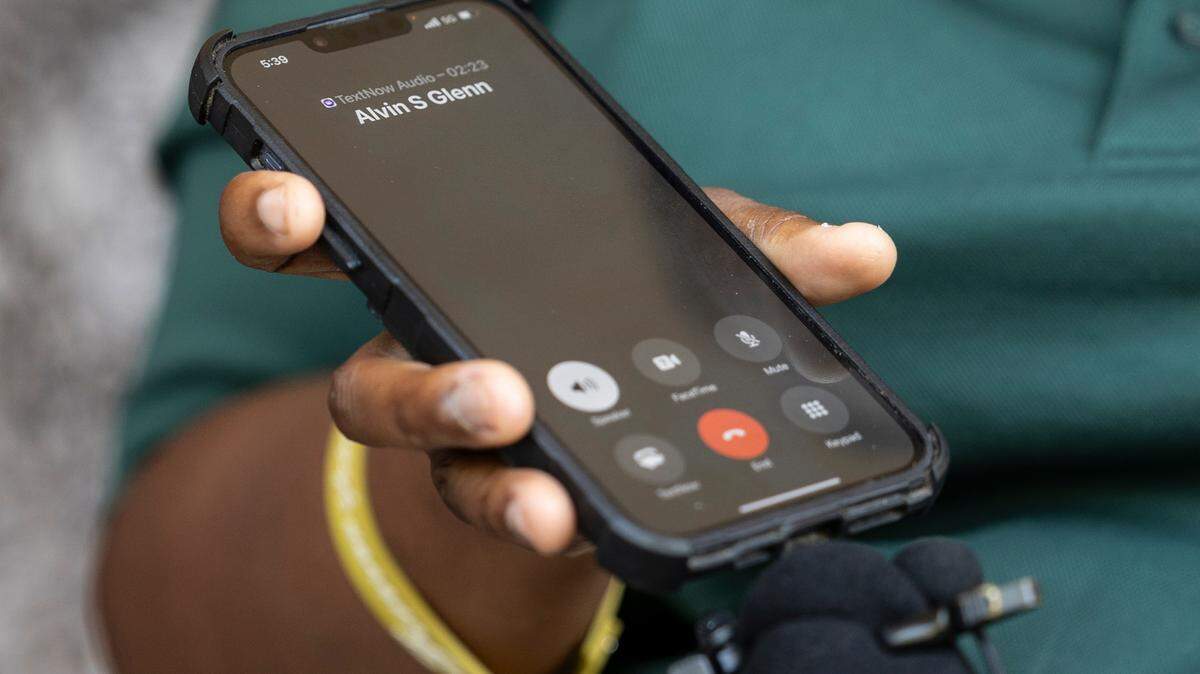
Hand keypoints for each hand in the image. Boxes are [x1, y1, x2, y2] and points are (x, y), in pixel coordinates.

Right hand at [218, 173, 896, 553]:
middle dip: (411, 392)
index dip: (283, 219)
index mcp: (444, 278)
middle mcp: (434, 369)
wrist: (611, 407)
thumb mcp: (675, 262)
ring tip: (555, 505)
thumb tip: (866, 252)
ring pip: (444, 483)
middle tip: (494, 393)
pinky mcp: (513, 505)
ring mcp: (471, 453)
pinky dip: (551, 518)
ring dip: (500, 485)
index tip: (297, 204)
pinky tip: (596, 526)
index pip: (336, 240)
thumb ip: (750, 249)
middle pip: (361, 395)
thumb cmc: (616, 308)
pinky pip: (514, 518)